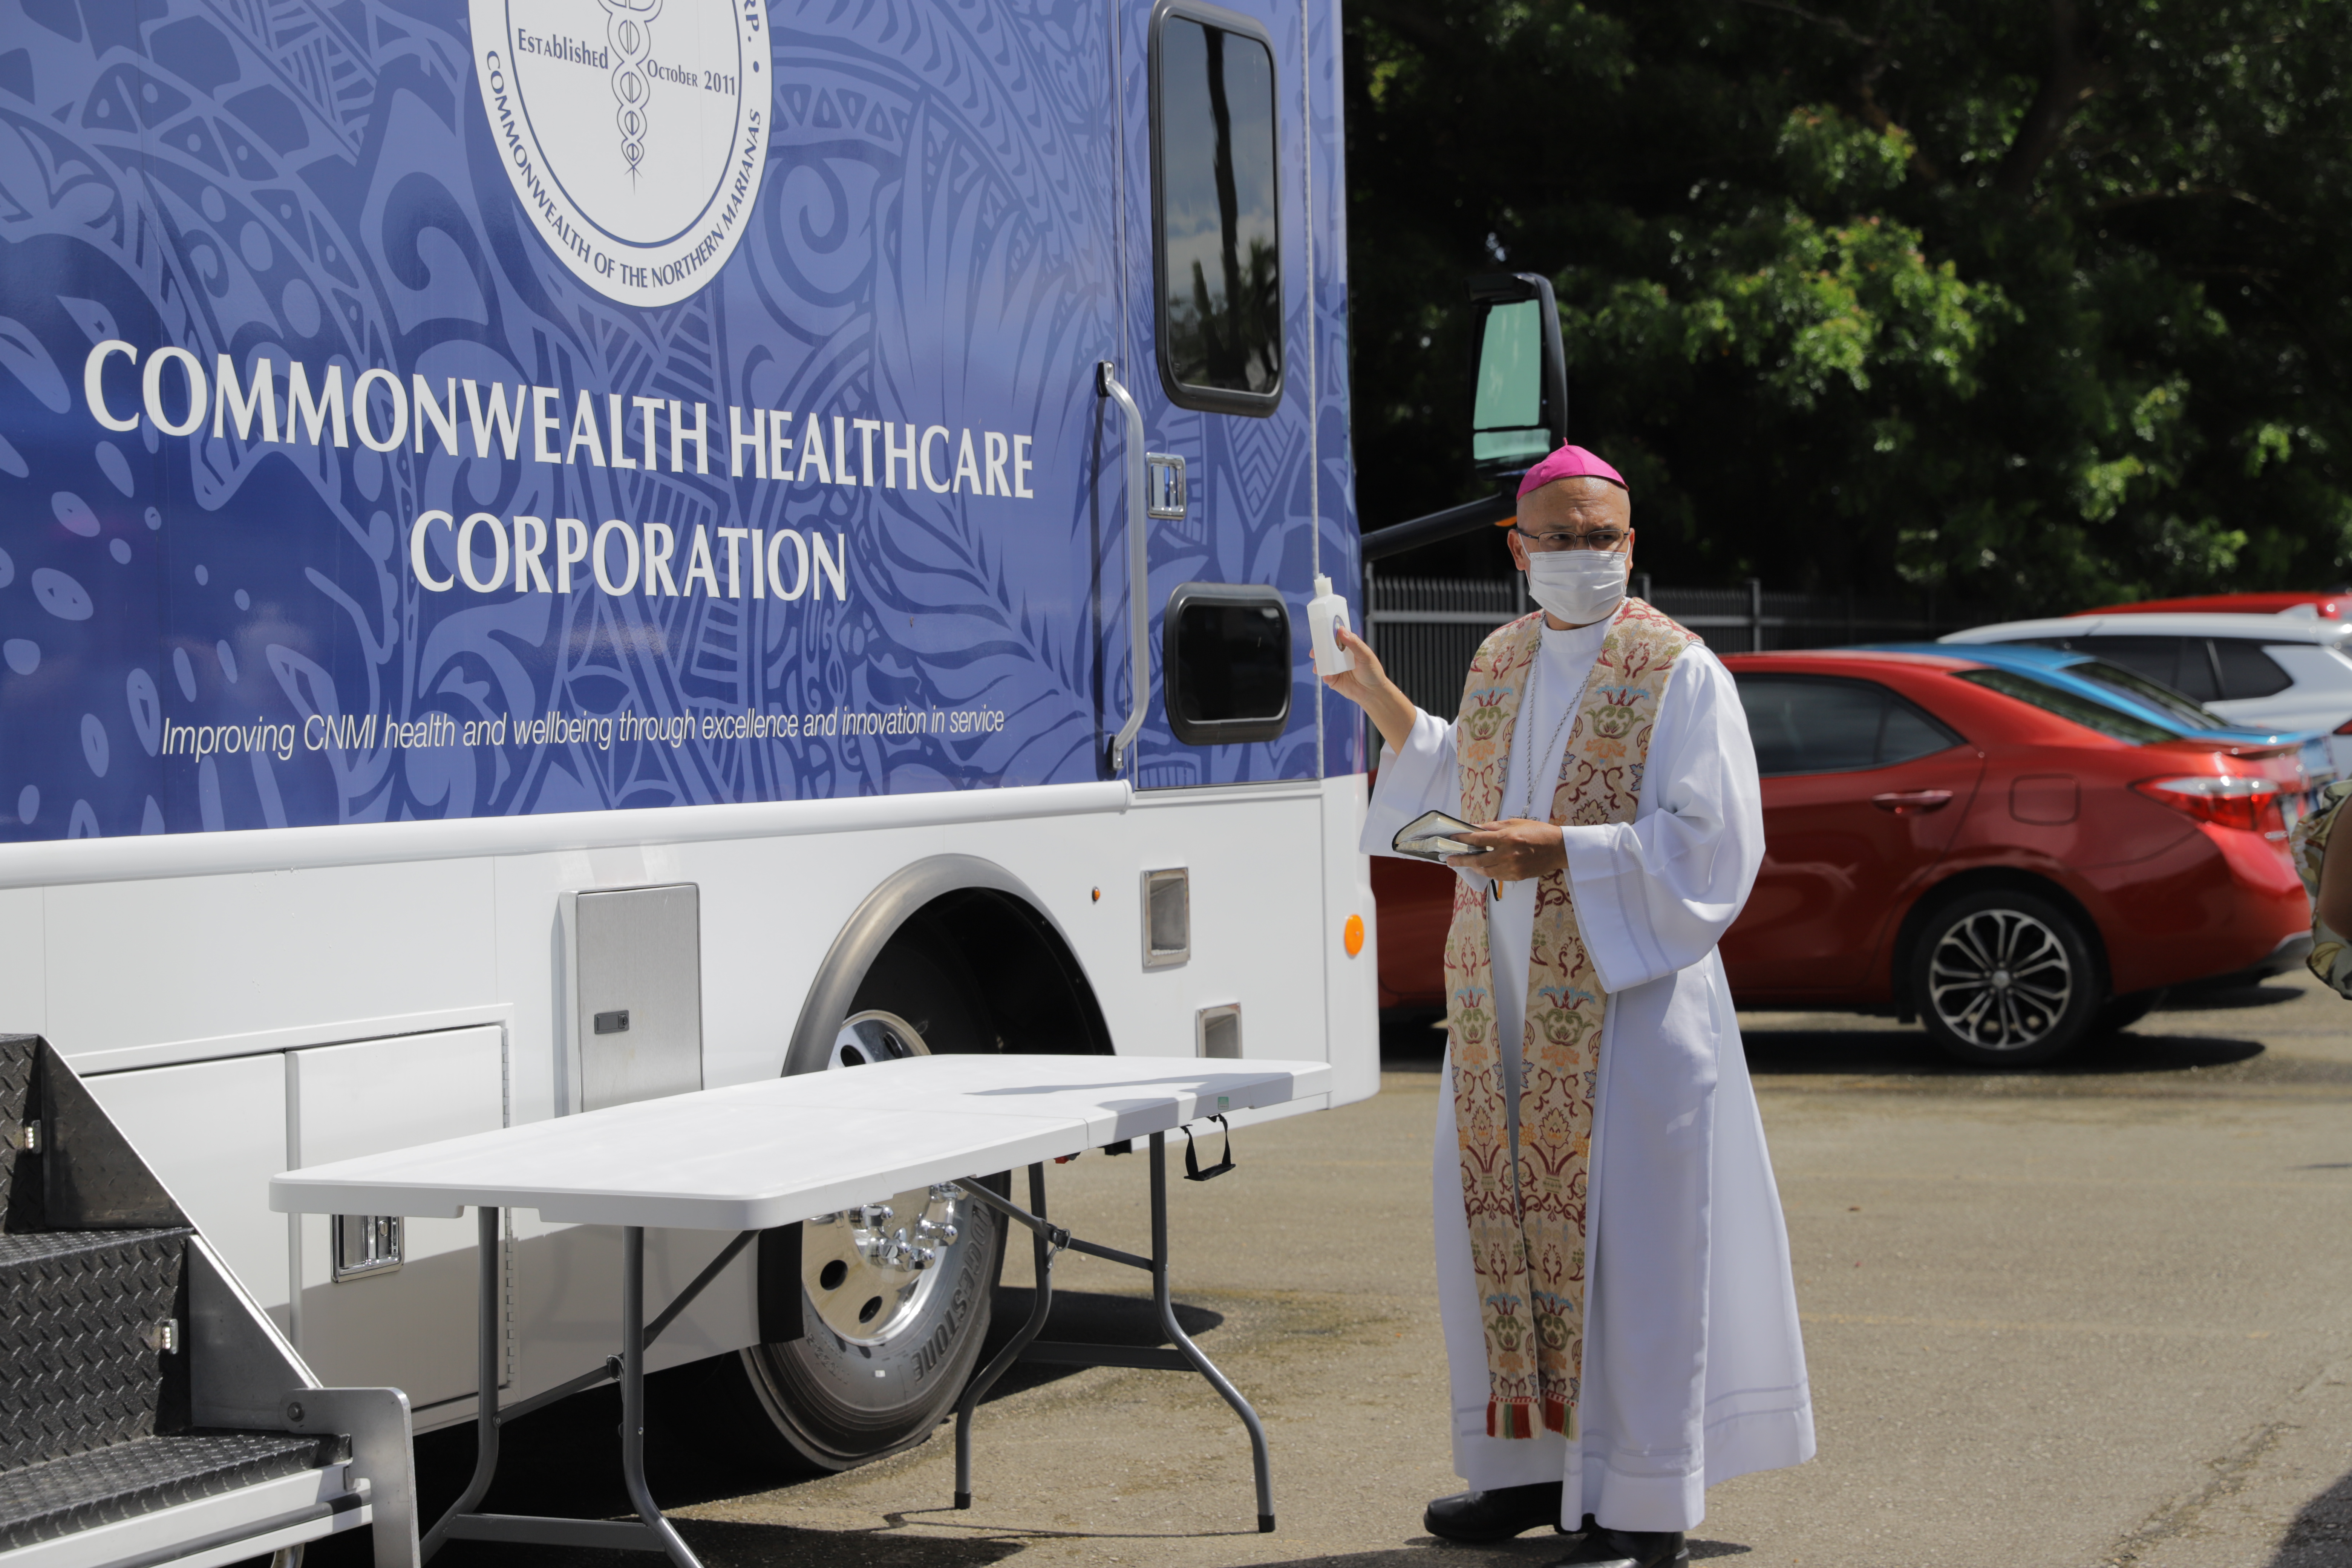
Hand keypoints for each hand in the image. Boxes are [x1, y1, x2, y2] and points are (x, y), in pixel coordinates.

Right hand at [1320, 626, 1417, 754]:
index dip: (1328, 634)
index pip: (1336, 637)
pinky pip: (1325, 676)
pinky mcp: (1333, 680)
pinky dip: (1324, 675)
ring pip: (1323, 662)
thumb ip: (1353, 643)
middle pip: (1326, 649)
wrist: (1373, 692)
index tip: (1321, 631)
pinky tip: (1327, 676)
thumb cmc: (1372, 672)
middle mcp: (1340, 656)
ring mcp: (1335, 668)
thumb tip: (1341, 630)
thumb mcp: (1365, 655)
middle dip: (1318, 649)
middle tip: (1315, 651)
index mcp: (1348, 647)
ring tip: (1318, 665)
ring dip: (1319, 663)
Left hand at [1447, 818, 1566, 881]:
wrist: (1558, 848)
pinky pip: (1497, 876)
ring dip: (1474, 867)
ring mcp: (1513, 867)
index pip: (1478, 839)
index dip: (1463, 839)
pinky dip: (1488, 872)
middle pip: (1478, 859)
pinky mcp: (1517, 876)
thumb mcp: (1515, 823)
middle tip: (1449, 860)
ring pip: (1486, 871)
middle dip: (1461, 860)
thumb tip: (1475, 828)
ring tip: (1466, 863)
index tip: (1452, 839)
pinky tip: (1484, 867)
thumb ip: (1494, 827)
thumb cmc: (1538, 832)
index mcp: (1507, 838)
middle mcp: (1508, 854)